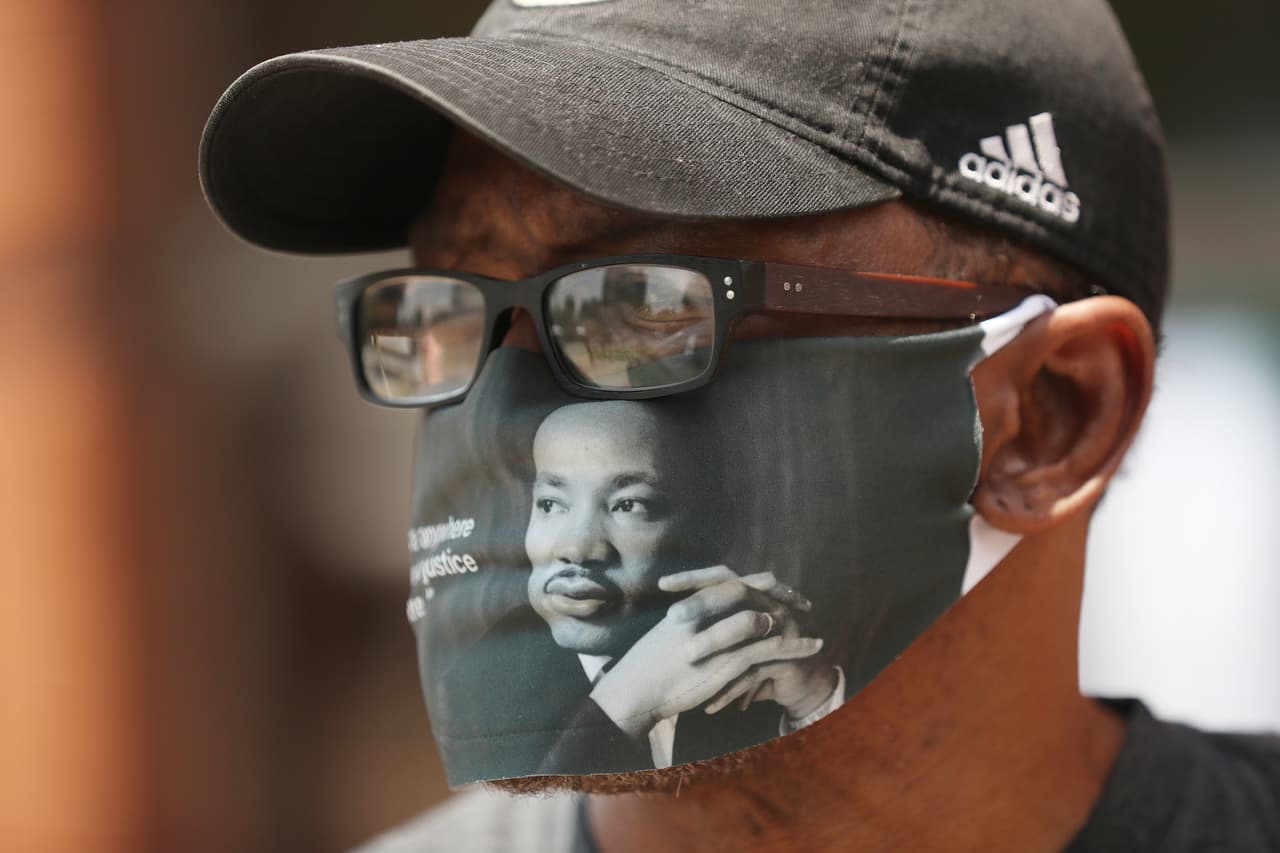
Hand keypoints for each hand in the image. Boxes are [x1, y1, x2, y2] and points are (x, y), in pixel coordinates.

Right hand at [589, 566, 822, 738]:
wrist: (635, 691)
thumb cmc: (647, 667)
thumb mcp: (669, 633)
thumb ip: (693, 620)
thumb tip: (710, 614)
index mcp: (691, 601)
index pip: (732, 580)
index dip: (760, 582)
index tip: (778, 587)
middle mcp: (705, 612)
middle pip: (753, 592)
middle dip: (782, 595)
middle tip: (803, 601)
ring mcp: (717, 635)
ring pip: (765, 619)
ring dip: (793, 621)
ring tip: (811, 624)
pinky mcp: (727, 661)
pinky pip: (769, 648)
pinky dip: (795, 646)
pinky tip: (811, 646)